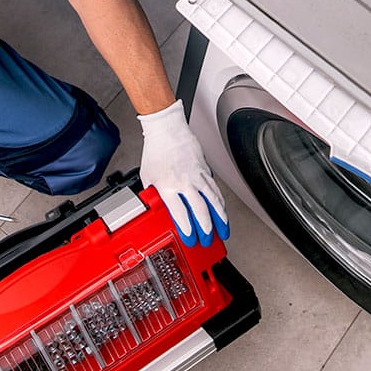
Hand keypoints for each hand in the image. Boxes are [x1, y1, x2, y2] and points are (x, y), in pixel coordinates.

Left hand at [138, 100, 228, 246]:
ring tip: (223, 231)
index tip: (190, 239)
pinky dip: (220, 203)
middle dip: (206, 230)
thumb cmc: (156, 151)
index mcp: (168, 187)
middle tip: (207, 241)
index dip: (188, 230)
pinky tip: (222, 211)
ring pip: (213, 202)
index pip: (181, 214)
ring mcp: (198, 176)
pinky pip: (215, 190)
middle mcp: (185, 183)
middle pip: (201, 211)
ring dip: (220, 219)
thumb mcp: (148, 178)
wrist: (167, 130)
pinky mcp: (205, 170)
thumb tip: (157, 209)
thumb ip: (153, 196)